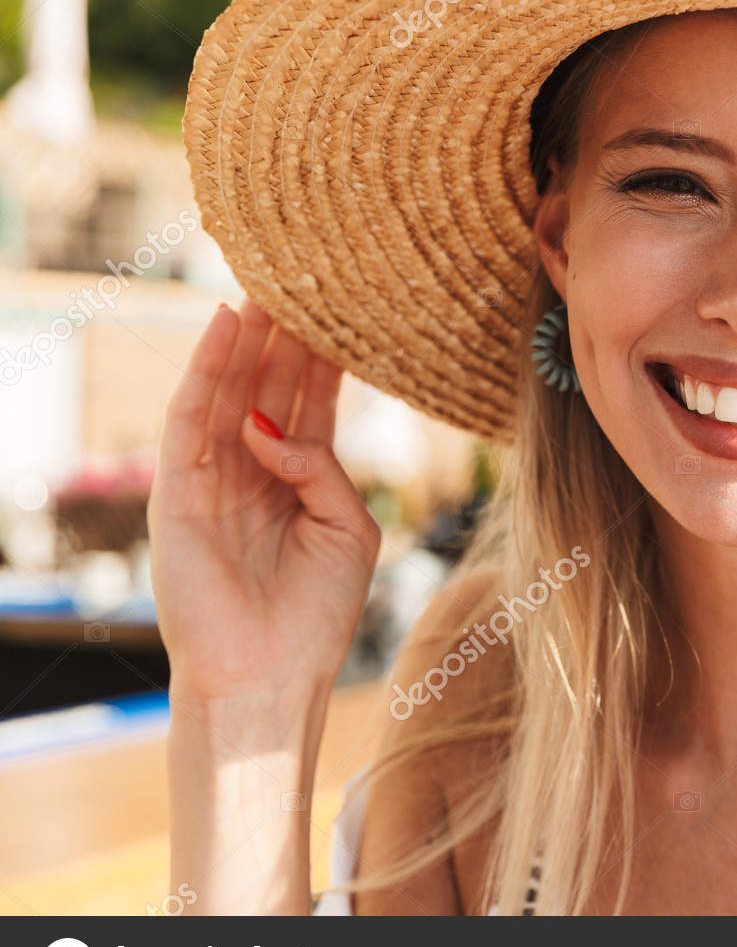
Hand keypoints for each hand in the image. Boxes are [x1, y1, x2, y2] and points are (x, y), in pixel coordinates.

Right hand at [149, 299, 382, 704]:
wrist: (269, 676)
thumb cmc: (317, 612)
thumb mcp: (348, 528)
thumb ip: (322, 466)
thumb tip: (269, 423)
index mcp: (299, 479)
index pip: (310, 400)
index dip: (322, 354)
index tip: (343, 302)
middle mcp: (254, 470)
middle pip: (269, 384)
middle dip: (284, 332)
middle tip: (302, 271)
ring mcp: (213, 478)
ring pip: (228, 390)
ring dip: (246, 337)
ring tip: (266, 281)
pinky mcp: (178, 492)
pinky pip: (190, 418)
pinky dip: (206, 371)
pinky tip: (223, 328)